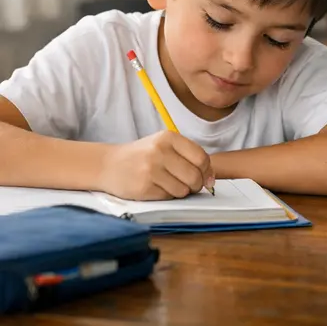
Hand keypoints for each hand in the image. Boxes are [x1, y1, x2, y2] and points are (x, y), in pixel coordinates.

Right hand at [98, 130, 214, 199]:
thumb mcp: (164, 146)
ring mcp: (150, 170)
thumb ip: (189, 156)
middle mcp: (160, 151)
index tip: (206, 178)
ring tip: (170, 184)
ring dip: (181, 192)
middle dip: (196, 185)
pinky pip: (169, 197)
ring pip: (183, 190)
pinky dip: (168, 196)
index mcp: (168, 137)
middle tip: (188, 185)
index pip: (201, 157)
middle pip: (194, 176)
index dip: (207, 171)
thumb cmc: (142, 156)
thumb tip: (210, 179)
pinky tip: (157, 188)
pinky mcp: (143, 187)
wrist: (108, 165)